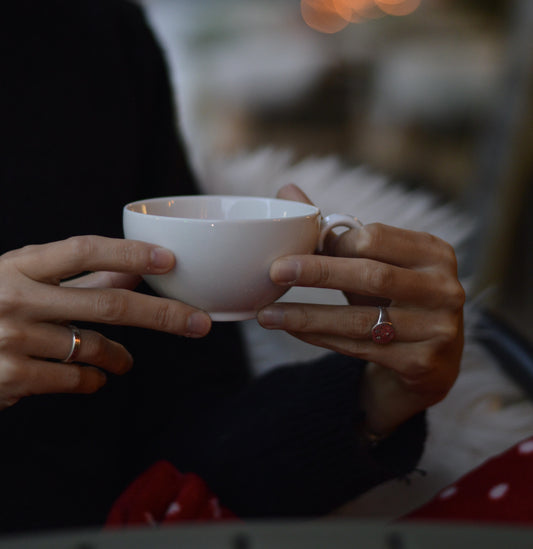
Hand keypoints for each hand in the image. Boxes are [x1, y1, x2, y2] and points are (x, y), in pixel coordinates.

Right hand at [0, 236, 210, 408]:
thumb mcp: (24, 280)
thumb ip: (78, 276)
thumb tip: (134, 270)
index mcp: (19, 265)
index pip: (83, 251)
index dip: (129, 253)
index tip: (168, 259)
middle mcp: (16, 297)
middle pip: (107, 304)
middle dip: (162, 314)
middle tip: (198, 323)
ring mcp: (12, 339)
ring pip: (95, 346)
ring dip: (121, 357)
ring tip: (125, 361)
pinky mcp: (12, 378)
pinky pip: (77, 378)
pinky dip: (94, 379)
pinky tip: (92, 377)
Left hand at [257, 184, 464, 434]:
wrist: (431, 363)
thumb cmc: (395, 302)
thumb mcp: (375, 265)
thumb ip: (335, 232)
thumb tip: (287, 190)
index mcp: (434, 253)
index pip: (378, 238)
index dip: (335, 244)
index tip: (298, 250)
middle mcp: (444, 288)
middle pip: (372, 275)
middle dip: (318, 272)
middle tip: (275, 272)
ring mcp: (439, 329)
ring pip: (361, 320)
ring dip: (308, 315)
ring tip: (266, 315)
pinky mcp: (423, 363)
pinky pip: (360, 348)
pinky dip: (320, 338)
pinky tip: (292, 331)